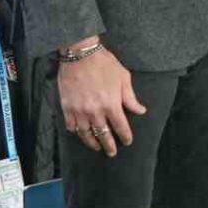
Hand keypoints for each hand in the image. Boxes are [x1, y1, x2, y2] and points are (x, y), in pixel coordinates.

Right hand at [58, 41, 147, 156]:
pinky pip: (71, 125)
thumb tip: (140, 110)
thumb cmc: (104, 64)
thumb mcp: (123, 78)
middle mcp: (95, 111)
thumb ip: (130, 98)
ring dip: (92, 142)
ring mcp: (80, 111)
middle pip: (103, 135)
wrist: (80, 54)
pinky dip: (75, 131)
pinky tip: (79, 133)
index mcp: (111, 105)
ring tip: (96, 147)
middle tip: (112, 153)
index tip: (127, 141)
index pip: (120, 127)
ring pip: (86, 134)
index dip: (125, 136)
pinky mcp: (67, 107)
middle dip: (109, 145)